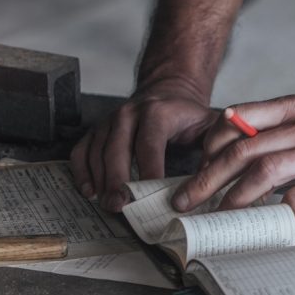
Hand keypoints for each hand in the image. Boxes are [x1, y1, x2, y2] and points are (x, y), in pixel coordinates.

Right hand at [70, 77, 217, 211]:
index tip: (147, 195)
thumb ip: (213, 147)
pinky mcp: (98, 129)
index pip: (149, 144)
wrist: (169, 88)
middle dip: (117, 180)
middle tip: (120, 206)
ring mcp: (110, 121)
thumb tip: (211, 178)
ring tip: (107, 204)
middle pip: (117, 150)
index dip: (147, 170)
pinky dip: (82, 171)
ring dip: (99, 180)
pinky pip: (82, 150)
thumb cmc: (188, 113)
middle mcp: (128, 114)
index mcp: (157, 113)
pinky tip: (89, 190)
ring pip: (97, 152)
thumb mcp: (208, 124)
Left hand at [170, 95, 294, 217]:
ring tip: (217, 218)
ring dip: (233, 198)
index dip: (208, 148)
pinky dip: (278, 214)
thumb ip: (285, 129)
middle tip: (187, 201)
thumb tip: (243, 152)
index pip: (237, 122)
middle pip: (243, 149)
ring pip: (265, 172)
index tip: (197, 171)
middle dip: (207, 178)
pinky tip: (267, 226)